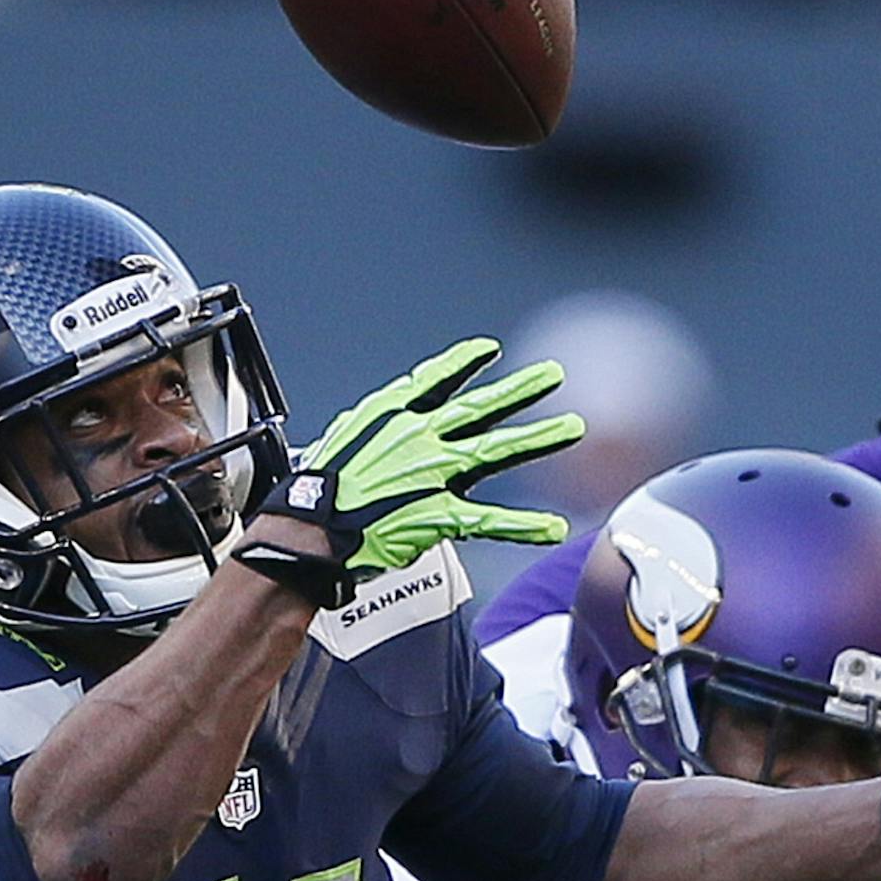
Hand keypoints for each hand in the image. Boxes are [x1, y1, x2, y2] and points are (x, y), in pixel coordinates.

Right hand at [235, 338, 582, 605]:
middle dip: (519, 390)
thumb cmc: (317, 493)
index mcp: (391, 416)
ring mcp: (434, 474)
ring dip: (538, 437)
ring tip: (572, 426)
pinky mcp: (440, 513)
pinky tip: (552, 527)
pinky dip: (525, 525)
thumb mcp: (341, 443)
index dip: (464, 363)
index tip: (488, 350)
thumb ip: (371, 435)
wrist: (308, 530)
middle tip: (551, 375)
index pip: (435, 380)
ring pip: (497, 449)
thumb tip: (378, 438)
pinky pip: (491, 518)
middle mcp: (419, 437)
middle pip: (479, 408)